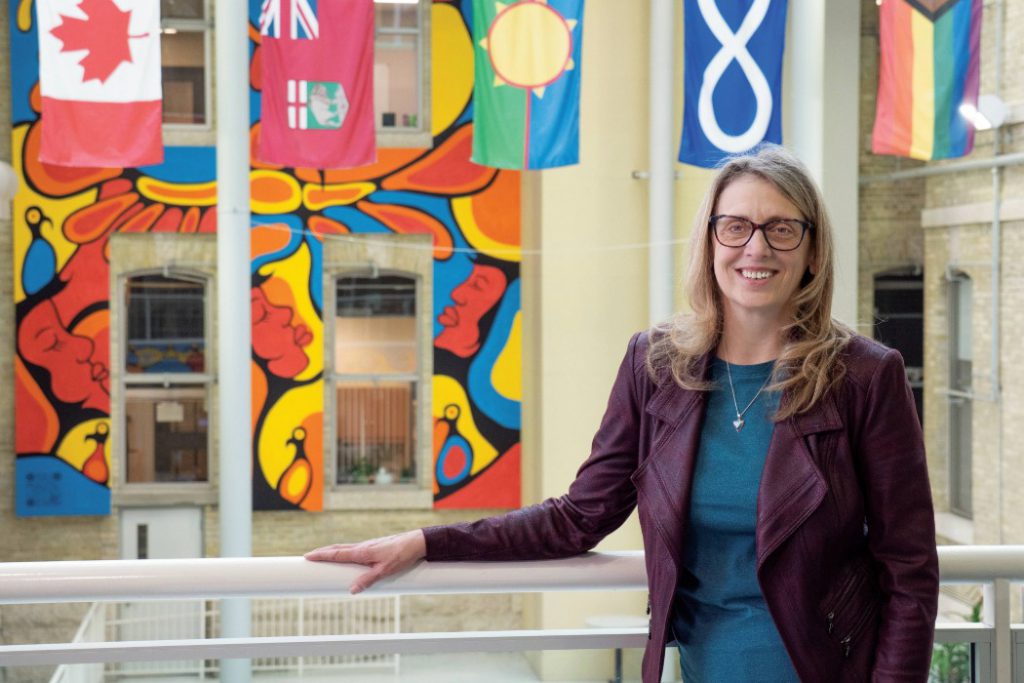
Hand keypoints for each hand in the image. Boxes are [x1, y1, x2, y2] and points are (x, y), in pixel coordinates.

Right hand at [304, 530, 426, 593]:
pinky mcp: (374, 547)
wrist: (416, 542)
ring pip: (345, 548)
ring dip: (332, 551)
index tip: (307, 556)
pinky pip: (353, 549)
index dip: (321, 555)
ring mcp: (368, 546)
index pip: (337, 553)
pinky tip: (344, 557)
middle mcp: (362, 546)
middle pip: (337, 548)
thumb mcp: (385, 571)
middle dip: (322, 552)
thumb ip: (368, 580)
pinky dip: (343, 551)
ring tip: (322, 556)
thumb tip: (351, 591)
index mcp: (362, 551)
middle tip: (308, 556)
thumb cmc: (402, 556)